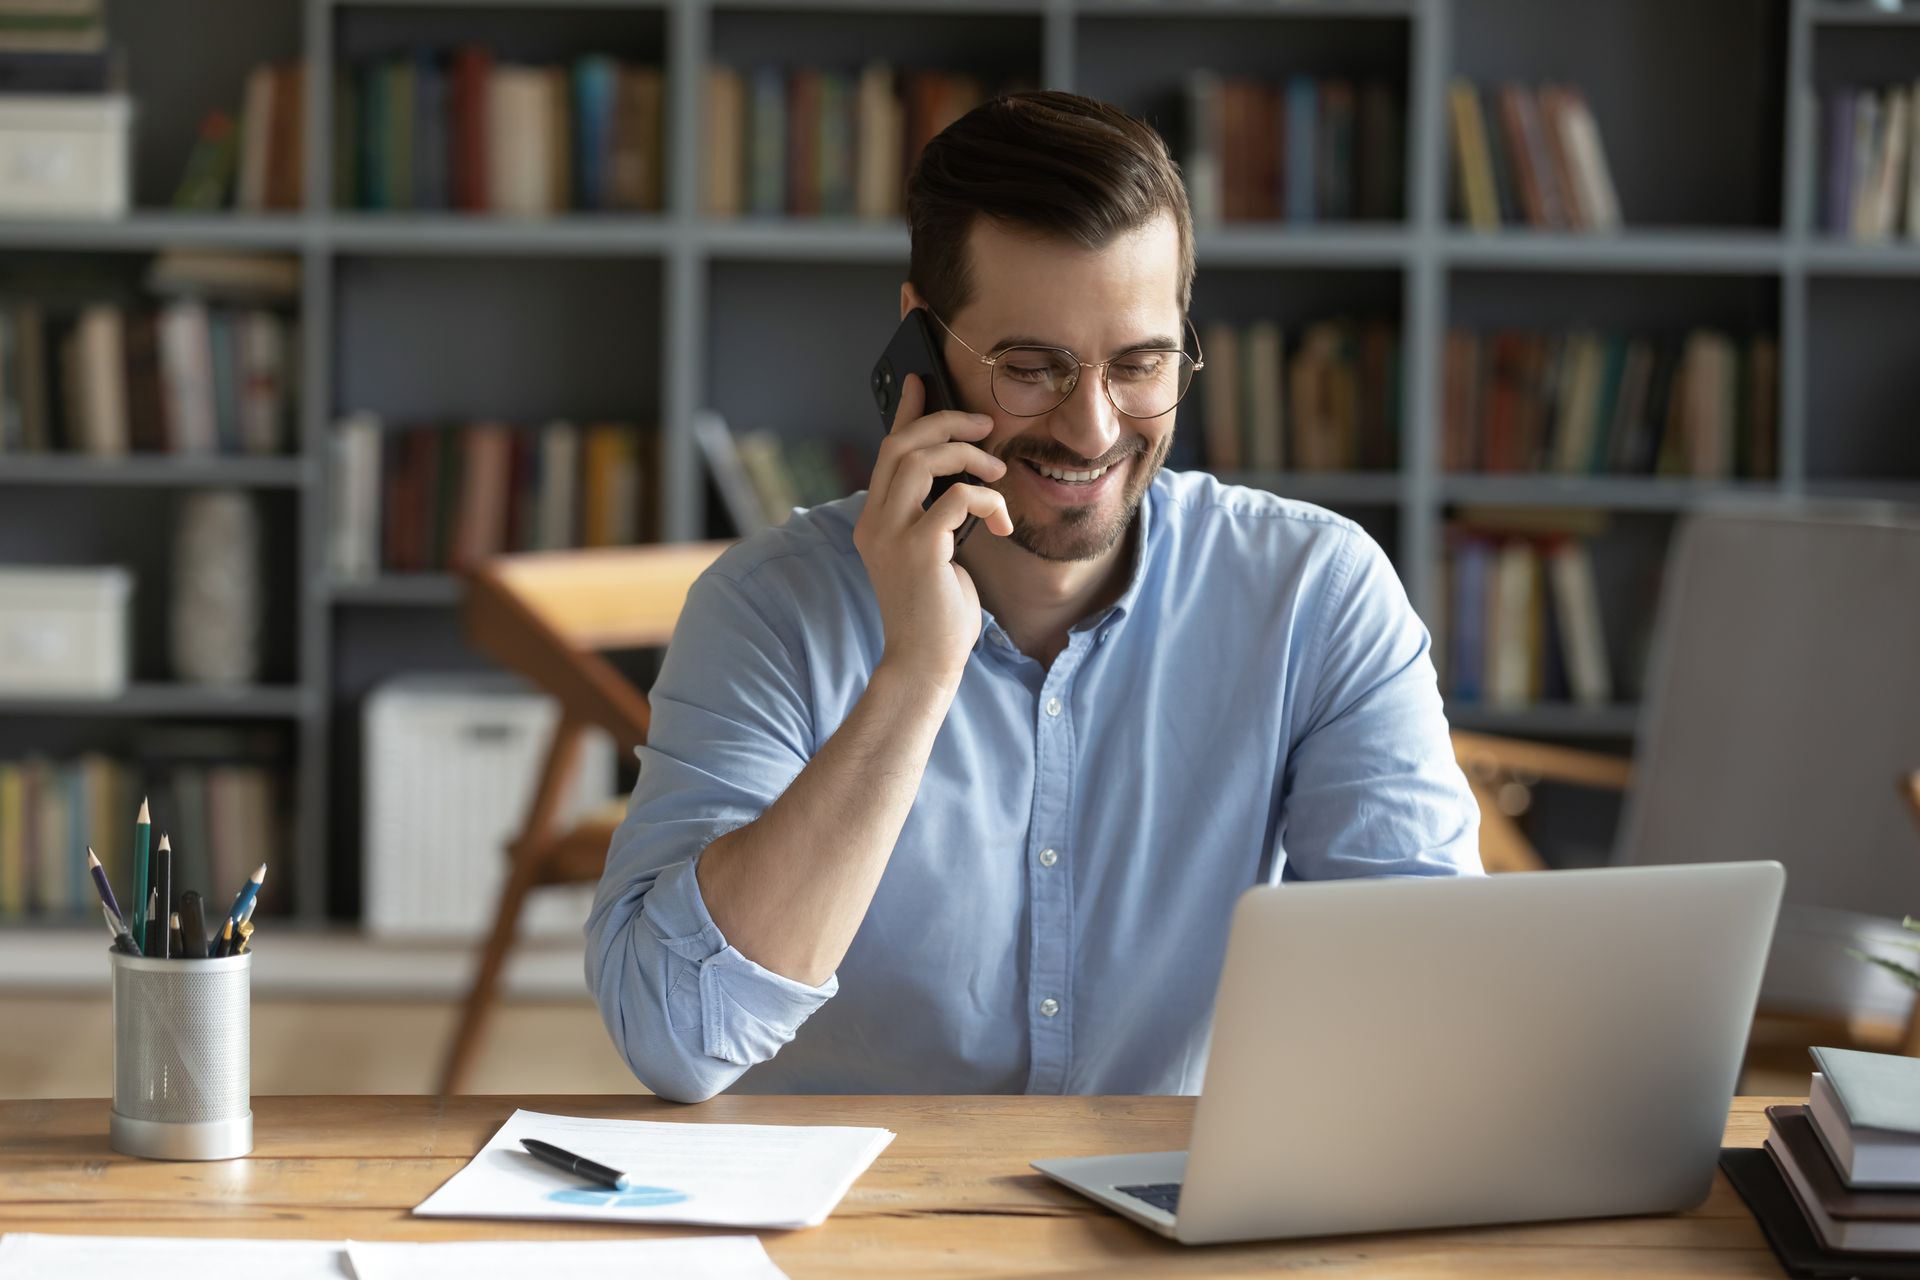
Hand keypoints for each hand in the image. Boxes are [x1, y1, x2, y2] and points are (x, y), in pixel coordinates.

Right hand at [853, 373, 1013, 688]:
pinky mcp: (919, 550)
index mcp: (875, 521)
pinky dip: (986, 500)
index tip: (921, 381)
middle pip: (901, 445)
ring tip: (997, 473)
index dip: (905, 413)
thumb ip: (935, 518)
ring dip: (968, 457)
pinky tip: (1001, 523)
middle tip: (983, 424)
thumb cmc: (936, 614)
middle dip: (945, 424)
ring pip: (922, 461)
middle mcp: (875, 523)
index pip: (887, 453)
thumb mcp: (933, 555)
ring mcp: (892, 535)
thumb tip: (961, 482)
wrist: (925, 662)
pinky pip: (957, 499)